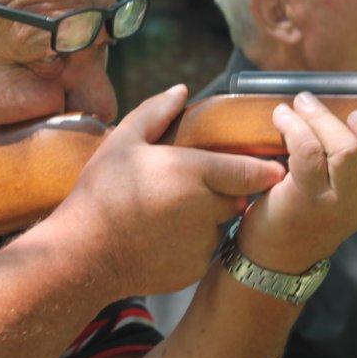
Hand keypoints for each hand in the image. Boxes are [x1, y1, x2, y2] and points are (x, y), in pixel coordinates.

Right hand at [53, 84, 285, 297]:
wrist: (84, 254)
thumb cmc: (100, 193)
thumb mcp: (121, 143)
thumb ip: (154, 112)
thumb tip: (181, 90)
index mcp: (192, 172)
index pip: (251, 171)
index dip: (265, 170)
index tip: (272, 168)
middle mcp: (205, 208)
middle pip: (237, 197)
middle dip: (224, 191)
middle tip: (190, 186)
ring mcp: (202, 242)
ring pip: (221, 224)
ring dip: (208, 217)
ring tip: (169, 212)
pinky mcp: (195, 268)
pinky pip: (205, 249)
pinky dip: (193, 243)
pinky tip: (161, 236)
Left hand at [238, 92, 356, 272]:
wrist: (276, 248)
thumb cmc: (308, 204)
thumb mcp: (343, 186)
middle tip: (353, 113)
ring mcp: (339, 202)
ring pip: (345, 150)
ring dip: (321, 118)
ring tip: (303, 102)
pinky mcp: (306, 197)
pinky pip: (306, 151)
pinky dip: (293, 126)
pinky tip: (282, 116)